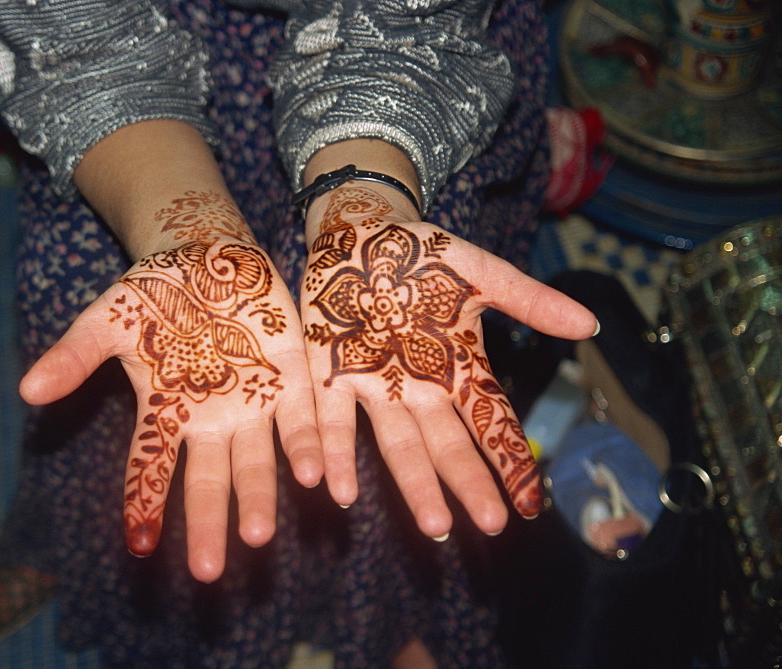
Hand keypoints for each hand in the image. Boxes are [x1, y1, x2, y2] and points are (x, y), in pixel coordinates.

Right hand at [20, 197, 322, 582]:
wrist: (210, 255)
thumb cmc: (155, 291)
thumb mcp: (109, 319)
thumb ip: (75, 356)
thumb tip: (26, 391)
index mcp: (166, 411)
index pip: (150, 468)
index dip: (144, 504)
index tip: (141, 545)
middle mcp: (211, 420)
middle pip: (210, 481)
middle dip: (210, 524)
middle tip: (209, 572)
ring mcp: (253, 403)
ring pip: (258, 462)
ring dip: (259, 497)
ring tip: (258, 535)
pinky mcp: (290, 378)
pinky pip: (300, 420)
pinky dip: (304, 447)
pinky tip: (312, 477)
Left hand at [301, 185, 596, 537]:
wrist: (361, 234)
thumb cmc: (423, 257)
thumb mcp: (482, 273)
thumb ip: (529, 301)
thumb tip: (589, 325)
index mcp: (457, 368)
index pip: (492, 422)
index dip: (510, 460)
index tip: (530, 504)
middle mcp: (418, 388)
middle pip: (447, 445)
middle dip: (469, 483)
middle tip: (491, 523)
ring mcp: (373, 386)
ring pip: (396, 446)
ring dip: (414, 485)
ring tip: (435, 525)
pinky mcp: (328, 375)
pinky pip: (333, 420)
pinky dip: (334, 453)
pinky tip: (337, 490)